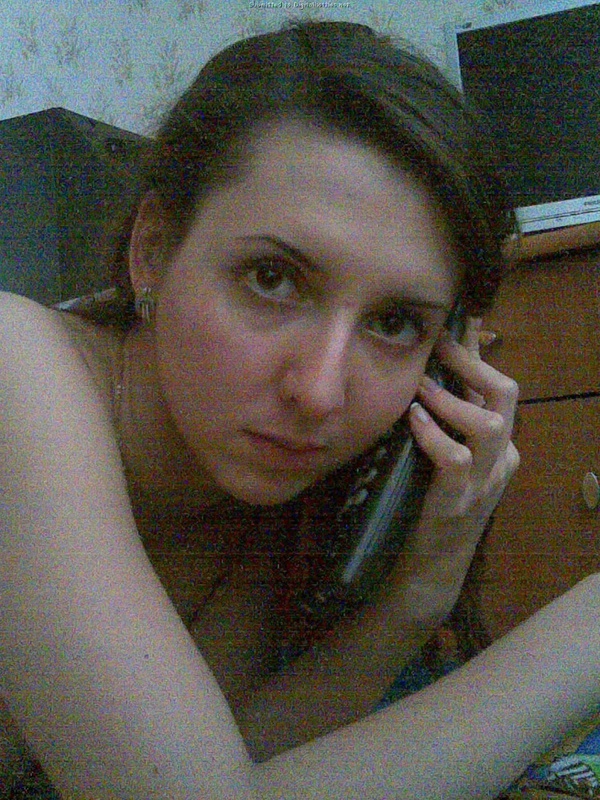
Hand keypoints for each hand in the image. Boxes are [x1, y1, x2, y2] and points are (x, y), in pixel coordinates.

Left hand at [392, 317, 519, 626]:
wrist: (429, 568)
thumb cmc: (430, 503)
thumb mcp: (444, 456)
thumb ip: (444, 420)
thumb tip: (428, 373)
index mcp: (500, 447)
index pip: (500, 388)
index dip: (478, 353)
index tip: (454, 325)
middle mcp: (501, 460)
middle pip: (508, 396)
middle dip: (474, 365)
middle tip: (439, 347)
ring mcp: (485, 483)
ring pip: (491, 425)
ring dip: (453, 399)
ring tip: (420, 386)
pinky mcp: (459, 502)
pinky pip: (457, 459)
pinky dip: (434, 434)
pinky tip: (412, 419)